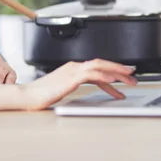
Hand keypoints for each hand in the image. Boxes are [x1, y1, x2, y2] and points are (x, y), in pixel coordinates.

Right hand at [21, 58, 137, 110]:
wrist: (27, 96)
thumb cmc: (41, 95)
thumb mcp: (62, 89)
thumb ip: (74, 87)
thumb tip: (87, 93)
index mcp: (72, 68)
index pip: (97, 67)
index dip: (112, 71)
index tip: (124, 77)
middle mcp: (74, 67)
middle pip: (102, 64)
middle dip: (119, 70)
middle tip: (133, 76)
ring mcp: (72, 71)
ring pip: (100, 66)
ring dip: (116, 72)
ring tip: (129, 79)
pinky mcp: (70, 78)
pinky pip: (91, 74)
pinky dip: (103, 76)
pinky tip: (113, 80)